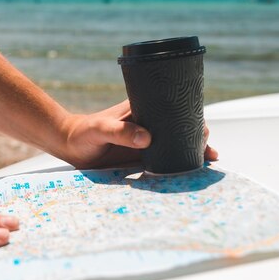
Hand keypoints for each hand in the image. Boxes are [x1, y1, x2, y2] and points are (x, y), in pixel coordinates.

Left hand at [60, 100, 217, 168]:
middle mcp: (149, 122)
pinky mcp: (141, 155)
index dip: (191, 118)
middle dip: (198, 137)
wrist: (70, 145)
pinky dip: (177, 164)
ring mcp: (146, 139)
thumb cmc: (83, 132)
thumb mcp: (100, 128)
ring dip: (191, 152)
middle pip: (180, 127)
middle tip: (208, 151)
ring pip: (175, 143)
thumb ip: (120, 132)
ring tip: (209, 161)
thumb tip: (147, 138)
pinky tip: (189, 171)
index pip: (173, 110)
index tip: (202, 129)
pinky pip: (164, 158)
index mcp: (143, 109)